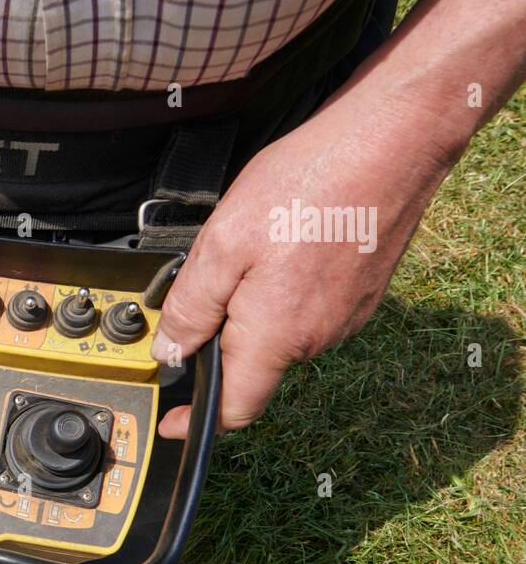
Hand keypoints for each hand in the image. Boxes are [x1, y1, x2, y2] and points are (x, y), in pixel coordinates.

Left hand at [151, 92, 451, 438]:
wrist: (393, 141)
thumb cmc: (310, 184)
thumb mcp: (223, 244)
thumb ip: (192, 307)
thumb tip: (171, 353)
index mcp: (276, 337)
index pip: (235, 408)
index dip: (198, 423)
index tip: (175, 423)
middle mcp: (316, 338)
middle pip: (252, 363)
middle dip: (220, 336)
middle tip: (208, 276)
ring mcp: (345, 316)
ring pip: (279, 331)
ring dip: (253, 305)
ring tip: (254, 244)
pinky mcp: (361, 293)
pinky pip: (307, 307)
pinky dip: (284, 287)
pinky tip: (285, 239)